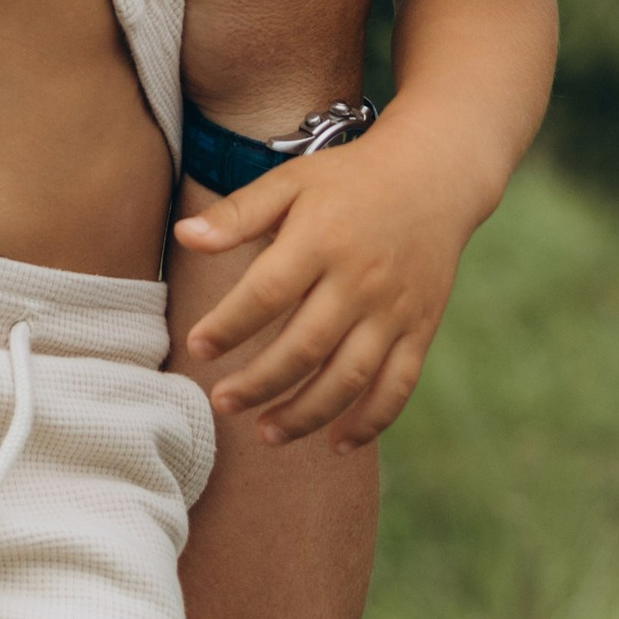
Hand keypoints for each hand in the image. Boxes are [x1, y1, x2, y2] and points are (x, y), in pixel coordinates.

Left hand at [174, 105, 470, 448]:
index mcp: (321, 239)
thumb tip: (184, 236)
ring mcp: (394, 310)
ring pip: (349, 377)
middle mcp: (360, 280)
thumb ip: (238, 213)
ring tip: (265, 433)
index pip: (267, 293)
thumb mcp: (290, 182)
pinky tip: (336, 442)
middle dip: (259, 383)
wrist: (433, 176)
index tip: (197, 347)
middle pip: (305, 346)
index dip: (229, 325)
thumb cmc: (348, 180)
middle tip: (222, 402)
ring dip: (307, 414)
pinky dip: (370, 421)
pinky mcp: (421, 329)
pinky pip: (397, 385)